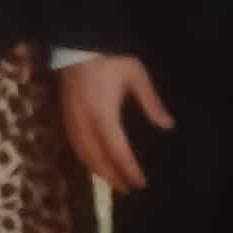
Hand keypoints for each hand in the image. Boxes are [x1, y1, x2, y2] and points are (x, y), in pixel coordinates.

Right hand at [60, 54, 174, 192]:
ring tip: (113, 181)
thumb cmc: (111, 58)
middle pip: (97, 159)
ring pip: (82, 154)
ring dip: (98, 171)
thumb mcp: (137, 76)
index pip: (117, 151)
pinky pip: (74, 145)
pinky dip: (85, 159)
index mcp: (104, 114)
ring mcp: (71, 119)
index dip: (128, 170)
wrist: (79, 43)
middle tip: (127, 189)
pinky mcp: (64, 114)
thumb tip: (167, 125)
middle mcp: (85, 122)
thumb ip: (151, 102)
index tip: (140, 183)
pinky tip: (94, 163)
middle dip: (112, 176)